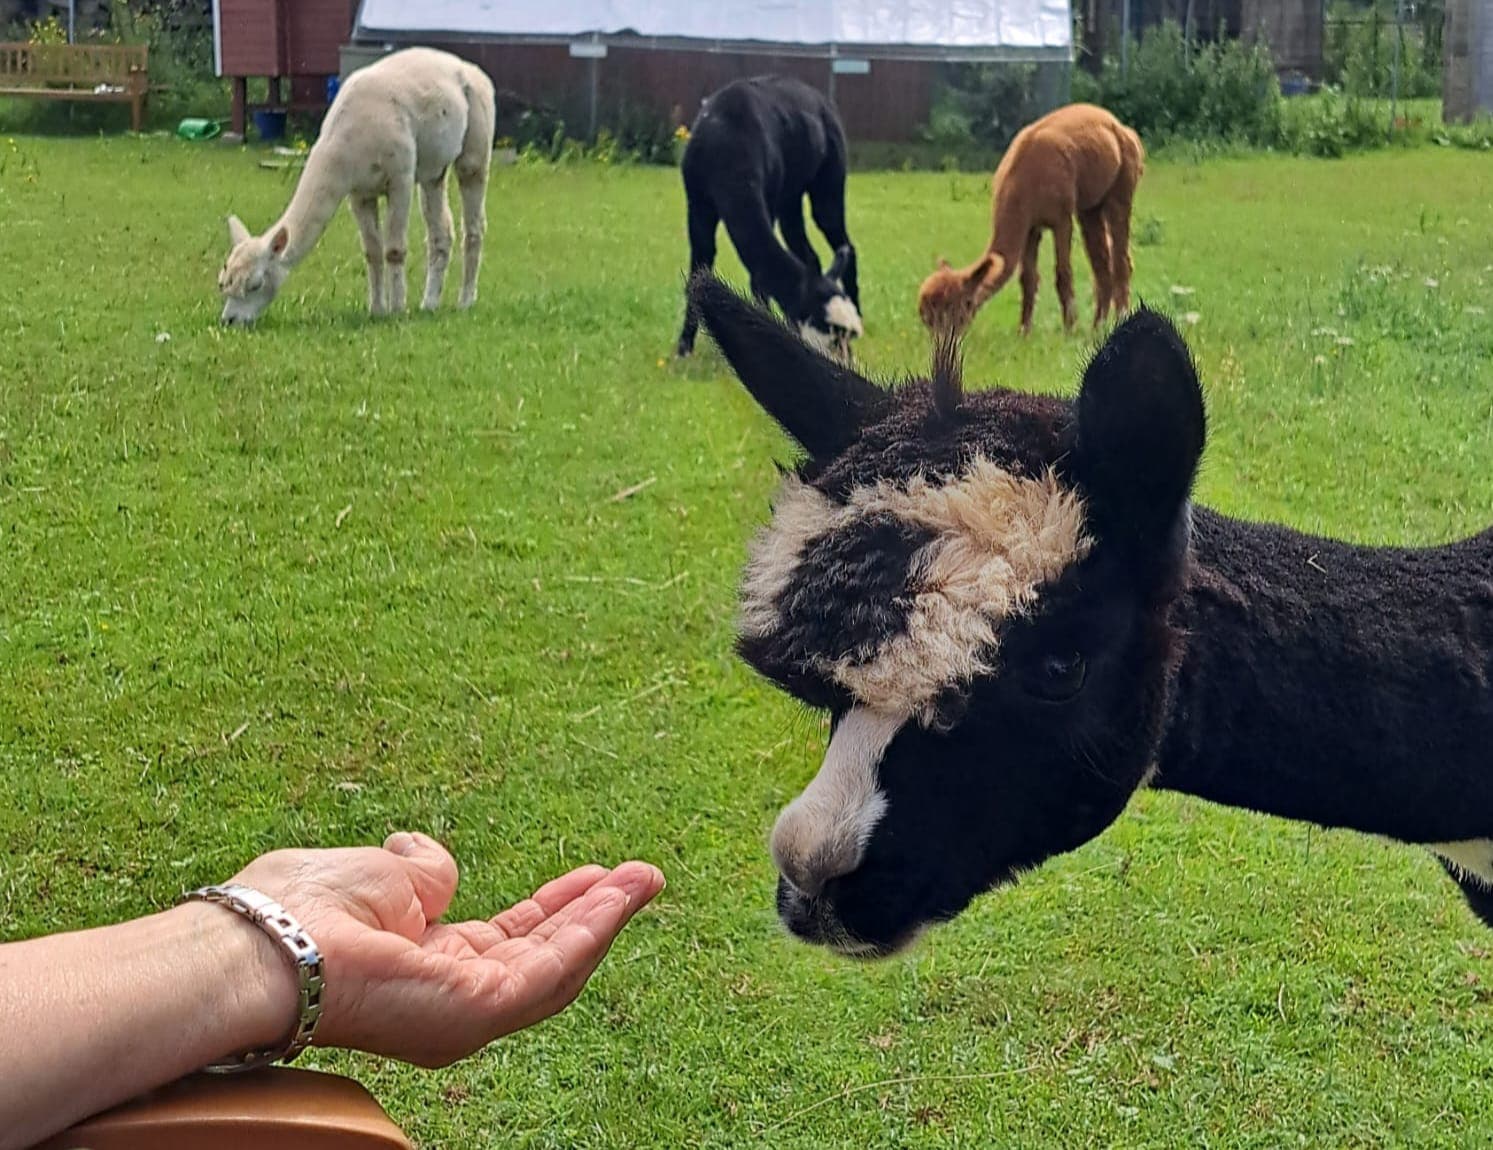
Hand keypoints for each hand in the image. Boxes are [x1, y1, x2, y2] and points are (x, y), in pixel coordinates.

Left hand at [230, 833, 664, 1066]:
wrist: (271, 939)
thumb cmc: (304, 907)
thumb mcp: (381, 875)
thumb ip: (421, 874)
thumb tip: (428, 862)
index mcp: (423, 964)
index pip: (506, 938)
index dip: (553, 904)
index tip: (593, 873)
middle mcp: (448, 997)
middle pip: (541, 953)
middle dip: (594, 913)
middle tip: (640, 876)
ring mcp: (464, 1011)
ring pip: (555, 965)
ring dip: (604, 919)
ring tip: (645, 879)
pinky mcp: (477, 1012)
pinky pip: (548, 971)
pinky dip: (590, 932)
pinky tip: (615, 898)